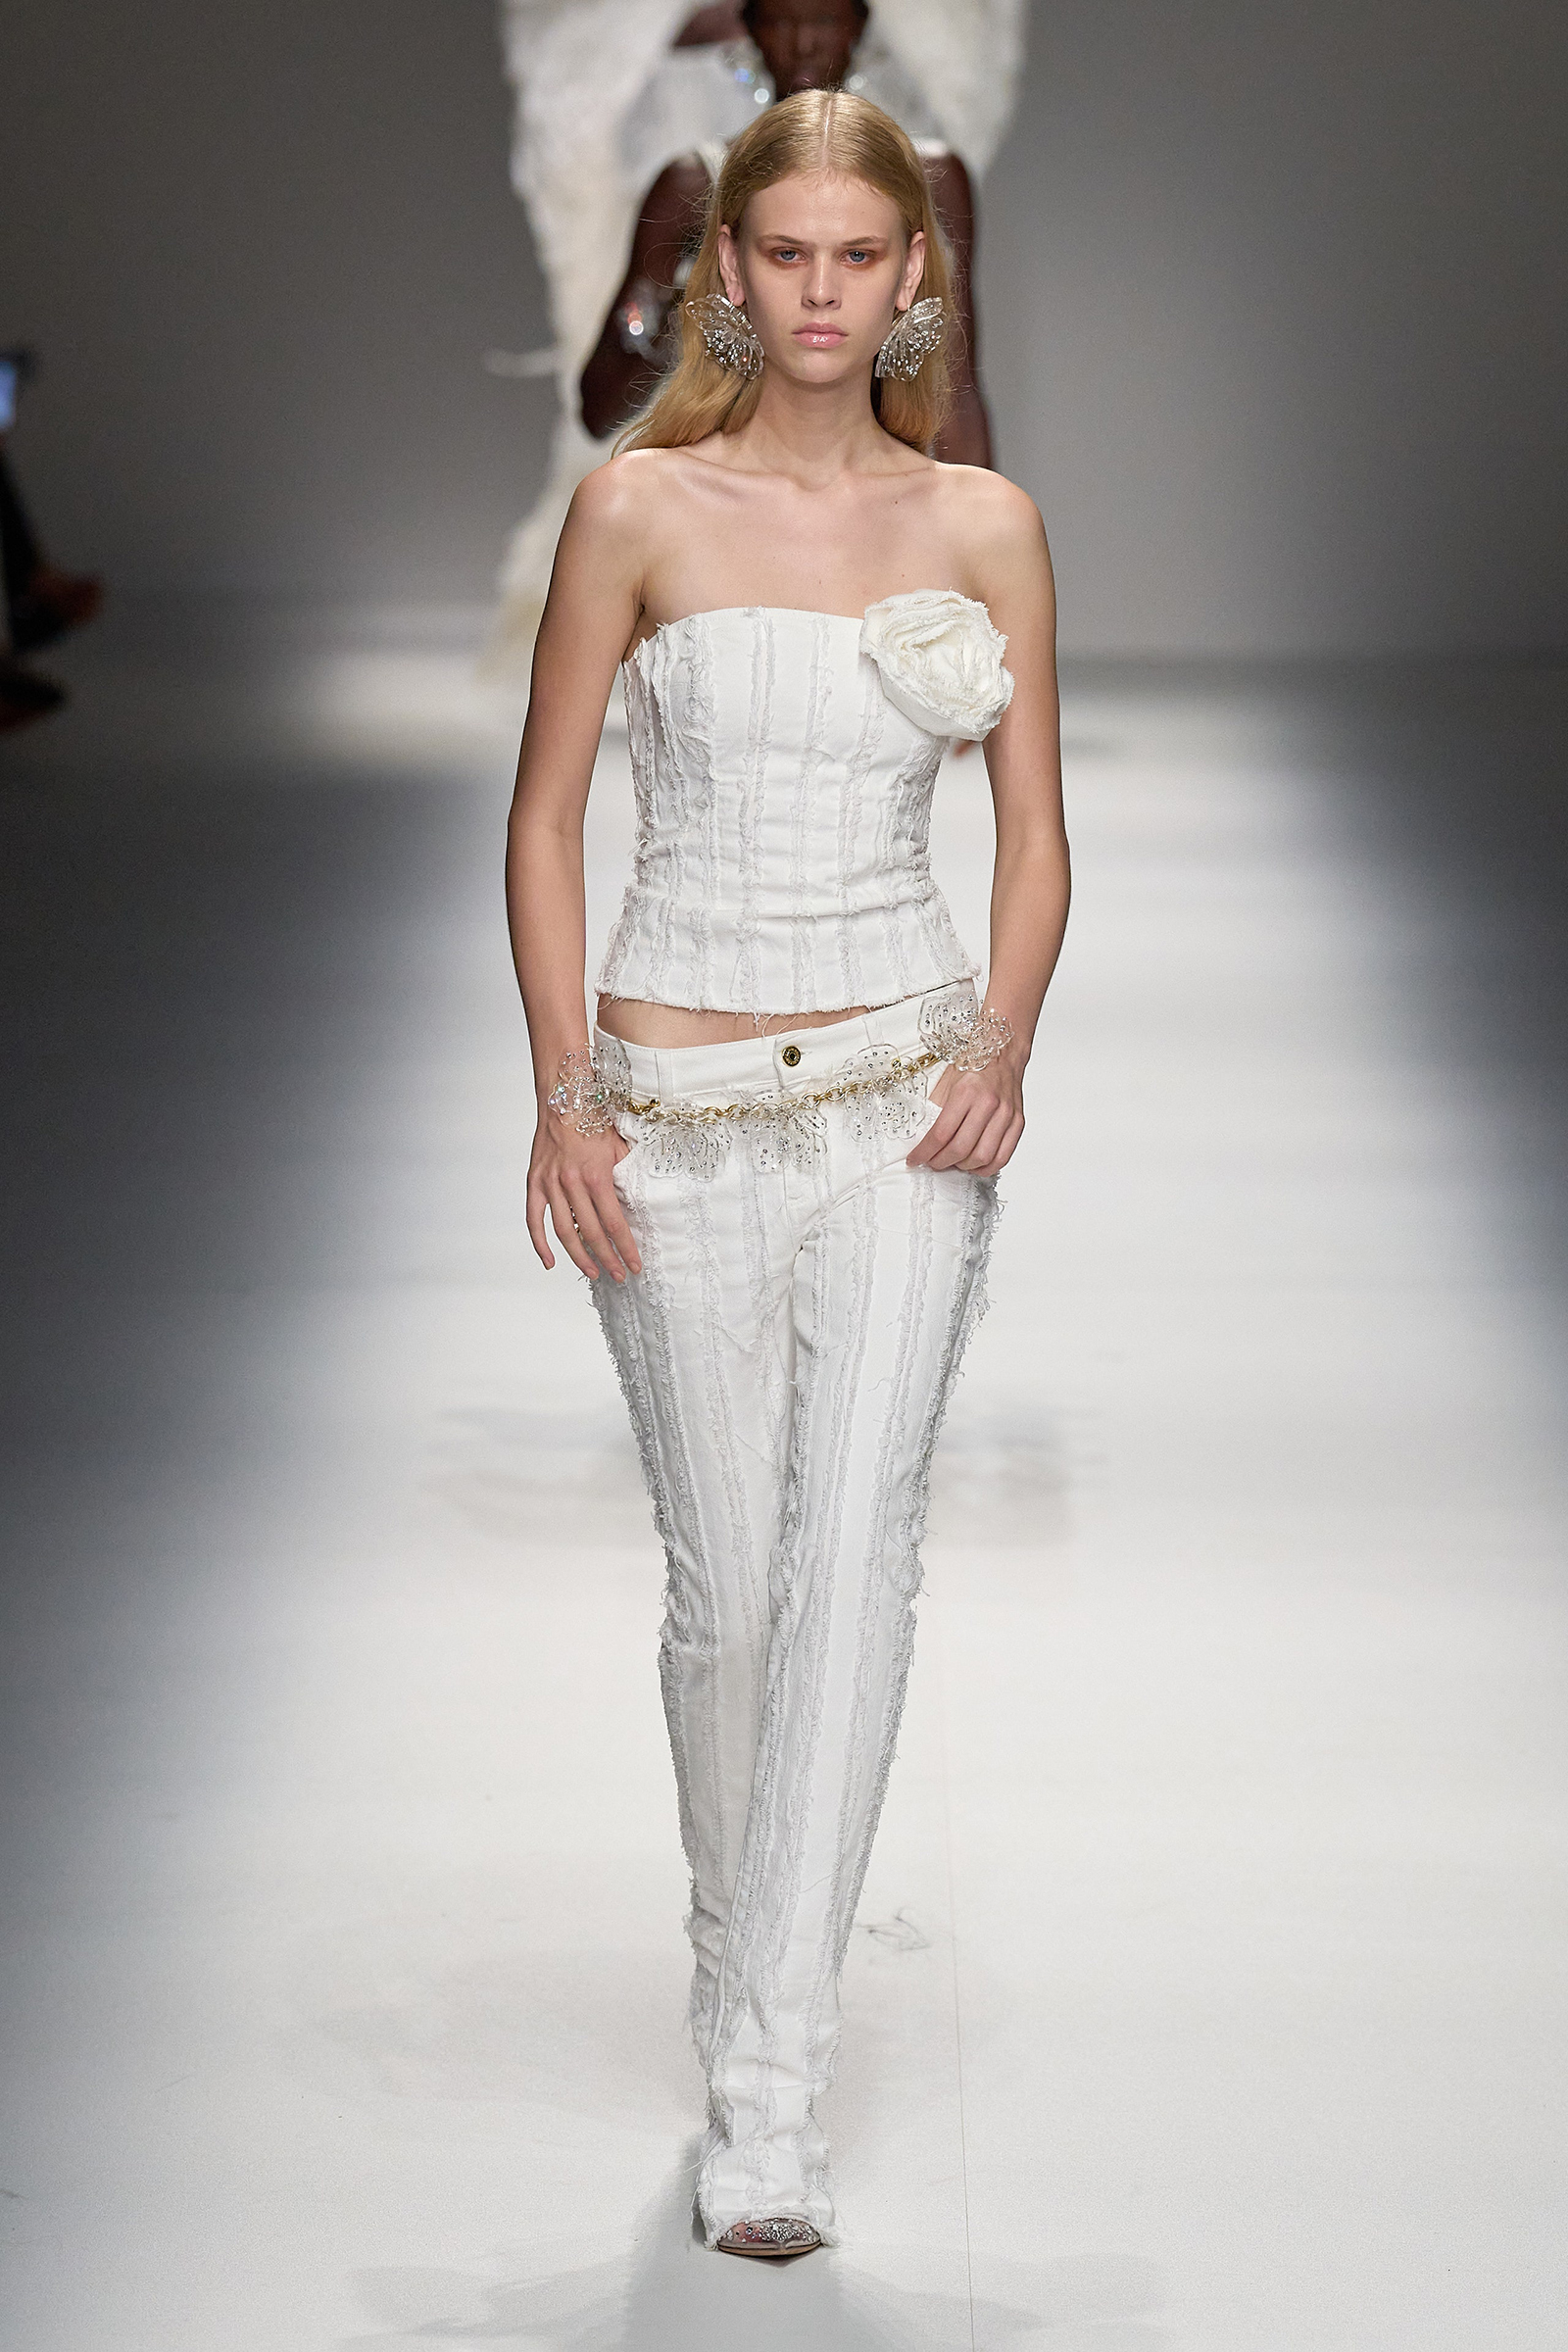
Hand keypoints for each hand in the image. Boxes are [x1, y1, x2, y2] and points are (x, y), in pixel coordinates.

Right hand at [526, 1115, 642, 1280]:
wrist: (564, 1099)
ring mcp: (550, 1184)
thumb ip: (627, 1177)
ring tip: (593, 1272)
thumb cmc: (595, 1122)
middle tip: (618, 1275)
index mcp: (597, 1176)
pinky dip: (540, 1243)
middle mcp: (572, 1183)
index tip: (635, 1265)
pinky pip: (534, 1219)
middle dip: (607, 1258)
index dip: (626, 1249)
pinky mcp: (534, 1182)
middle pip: (592, 1233)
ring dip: (579, 1257)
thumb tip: (641, 1203)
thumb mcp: (620, 1148)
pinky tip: (550, 1261)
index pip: (615, 1224)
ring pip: (564, 1231)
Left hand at [905, 1055, 1023, 1178]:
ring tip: (951, 1162)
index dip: (924, 1152)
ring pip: (982, 1157)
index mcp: (967, 1091)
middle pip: (960, 1149)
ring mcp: (1006, 1115)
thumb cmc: (974, 1066)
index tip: (914, 1159)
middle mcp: (989, 1104)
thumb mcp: (946, 1081)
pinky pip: (1002, 1157)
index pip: (941, 1134)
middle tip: (931, 1162)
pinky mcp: (1018, 1123)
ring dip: (962, 1166)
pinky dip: (985, 1167)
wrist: (1003, 1053)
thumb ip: (934, 1110)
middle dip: (940, 1162)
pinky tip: (973, 1164)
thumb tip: (921, 1139)